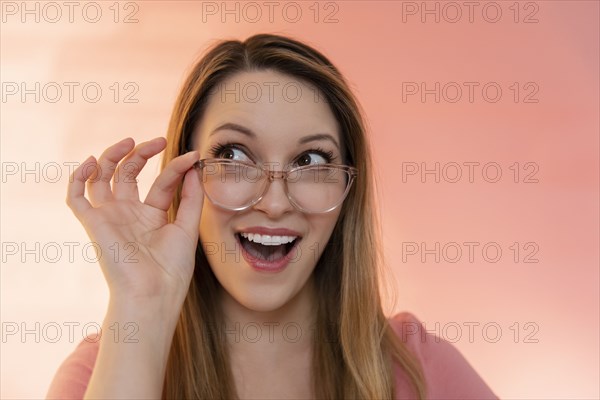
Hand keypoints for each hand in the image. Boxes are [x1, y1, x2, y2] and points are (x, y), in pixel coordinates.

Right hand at [66, 137, 202, 303]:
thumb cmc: (172, 268)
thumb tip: (195, 168)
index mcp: (152, 216)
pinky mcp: (93, 223)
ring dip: (111, 156)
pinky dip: (78, 177)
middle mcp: (129, 214)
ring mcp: (110, 217)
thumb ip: (192, 198)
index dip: (176, 167)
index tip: (193, 157)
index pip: (161, 183)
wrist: (153, 291)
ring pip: (102, 177)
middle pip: (128, 173)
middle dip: (141, 154)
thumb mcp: (188, 228)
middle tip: (158, 141)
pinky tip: (92, 163)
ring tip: (129, 142)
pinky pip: (76, 197)